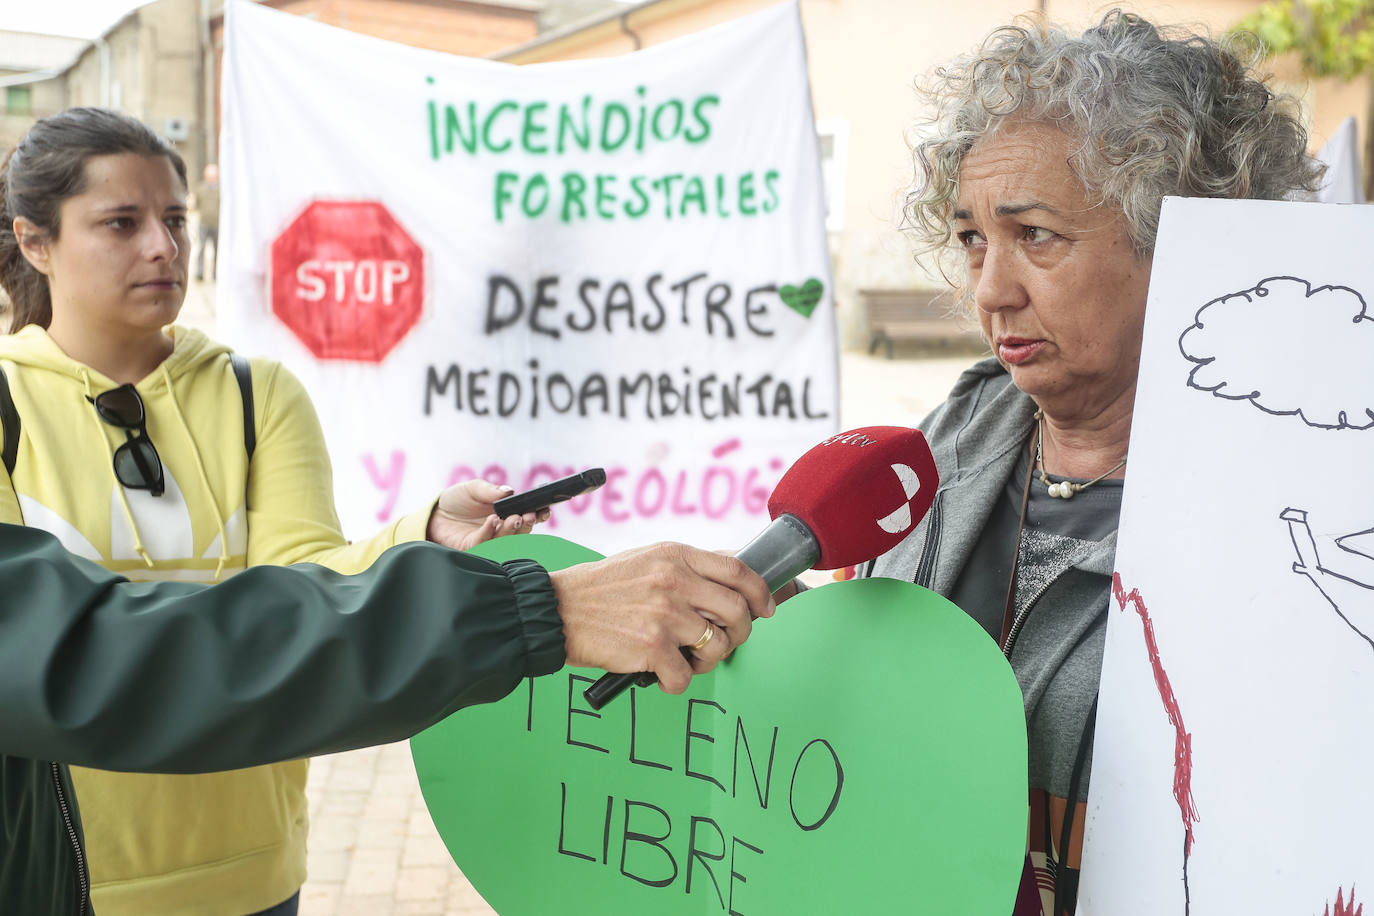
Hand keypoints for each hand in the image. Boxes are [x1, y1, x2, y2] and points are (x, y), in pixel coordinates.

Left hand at [425, 480, 548, 550]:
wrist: (435, 513)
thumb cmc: (457, 500)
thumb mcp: (473, 488)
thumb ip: (490, 490)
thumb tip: (509, 491)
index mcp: (508, 515)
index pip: (529, 518)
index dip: (539, 515)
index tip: (543, 510)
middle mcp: (502, 530)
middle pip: (521, 532)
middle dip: (526, 524)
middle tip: (525, 516)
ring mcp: (489, 541)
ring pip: (506, 541)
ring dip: (510, 530)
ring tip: (511, 518)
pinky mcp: (473, 549)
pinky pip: (485, 544)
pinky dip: (490, 532)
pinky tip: (491, 521)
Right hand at [549, 543, 774, 693]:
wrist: (555, 609)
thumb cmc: (600, 589)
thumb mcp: (646, 559)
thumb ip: (686, 566)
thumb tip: (733, 571)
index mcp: (675, 555)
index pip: (738, 570)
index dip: (760, 592)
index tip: (764, 609)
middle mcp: (674, 580)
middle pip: (737, 611)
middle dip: (739, 634)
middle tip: (723, 642)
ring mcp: (664, 614)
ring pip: (717, 646)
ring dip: (707, 661)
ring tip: (687, 661)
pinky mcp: (651, 647)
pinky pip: (685, 676)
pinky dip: (677, 683)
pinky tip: (661, 676)